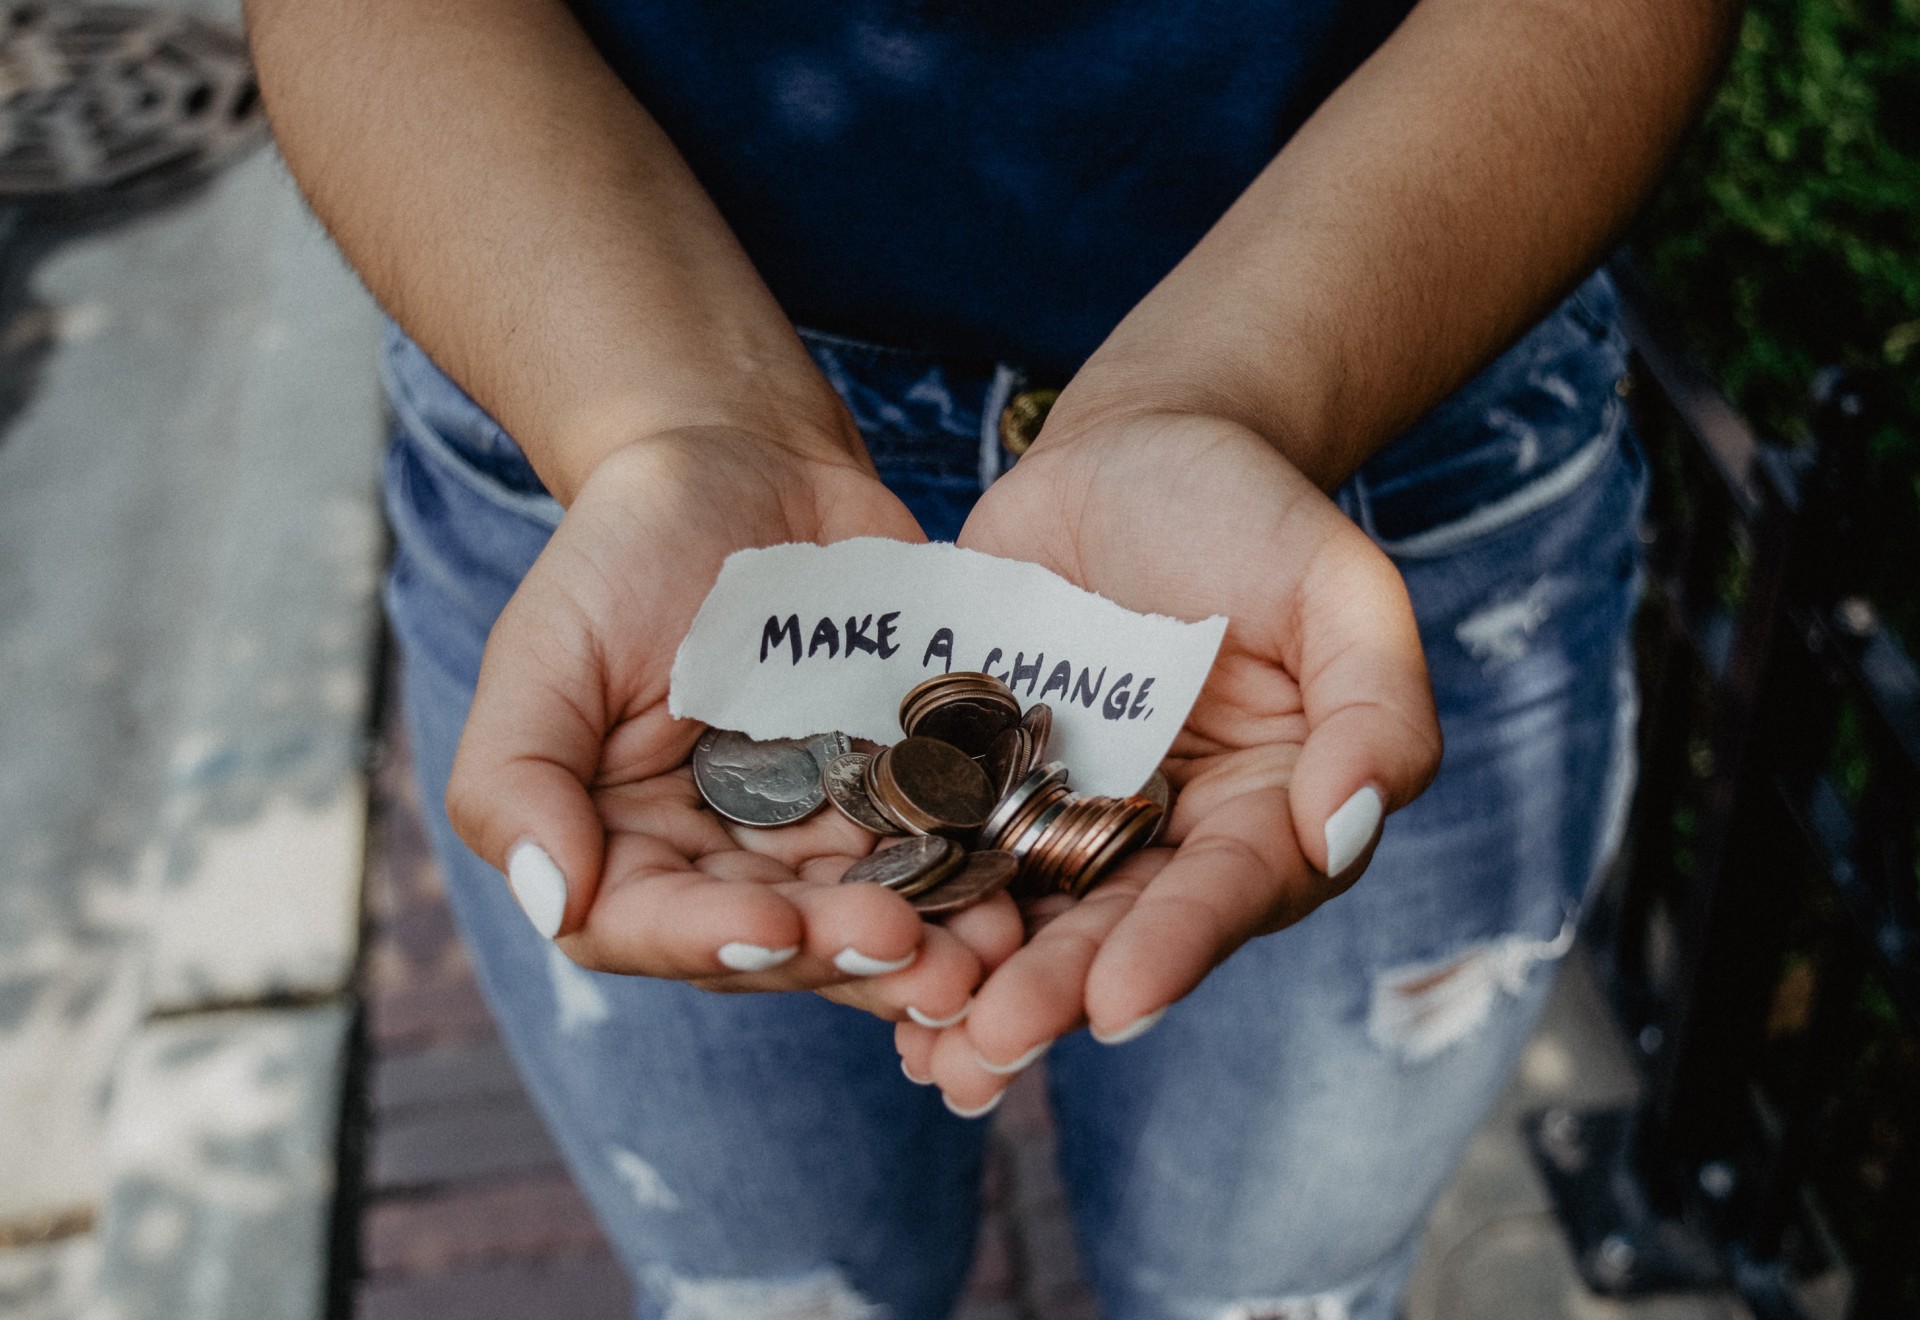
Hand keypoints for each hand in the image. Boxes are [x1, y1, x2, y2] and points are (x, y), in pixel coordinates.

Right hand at [446, 428, 1022, 1021]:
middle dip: (843, 955)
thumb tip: (552, 900)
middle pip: (777, 943)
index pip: (649, 926)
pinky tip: (1022, 894)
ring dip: (929, 948)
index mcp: (623, 845)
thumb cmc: (625, 549)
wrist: (746, 461)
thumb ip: (516, 777)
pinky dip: (977, 880)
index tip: (776, 928)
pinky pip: (941, 852)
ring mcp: (819, 834)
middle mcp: (722, 862)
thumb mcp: (545, 648)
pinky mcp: (901, 793)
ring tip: (987, 953)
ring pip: (868, 918)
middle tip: (915, 953)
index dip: (710, 941)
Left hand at [899, 411, 1441, 1109]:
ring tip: (924, 1048)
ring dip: (974, 984)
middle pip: (1114, 929)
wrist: (1135, 449)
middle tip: (991, 1046)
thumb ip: (1375, 706)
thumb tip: (1347, 828)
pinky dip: (910, 903)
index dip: (1176, 948)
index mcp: (1266, 813)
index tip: (1119, 1003)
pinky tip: (859, 956)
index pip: (1227, 893)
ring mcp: (1067, 814)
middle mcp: (1167, 838)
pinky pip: (945, 849)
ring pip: (1024, 915)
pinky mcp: (981, 780)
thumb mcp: (1340, 588)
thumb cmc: (1253, 512)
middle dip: (1054, 992)